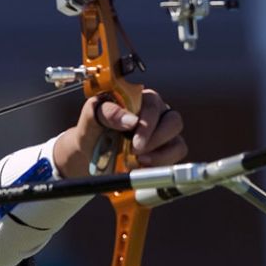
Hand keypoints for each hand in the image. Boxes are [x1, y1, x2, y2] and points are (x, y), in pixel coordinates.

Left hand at [54, 88, 186, 177]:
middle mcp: (156, 114)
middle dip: (155, 139)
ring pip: (177, 142)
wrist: (88, 155)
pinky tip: (143, 167)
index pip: (153, 104)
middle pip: (173, 121)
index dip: (146, 123)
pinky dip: (162, 164)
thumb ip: (107, 112)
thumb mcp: (91, 118)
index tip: (134, 141)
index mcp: (140, 99)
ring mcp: (163, 134)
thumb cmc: (92, 132)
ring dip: (160, 155)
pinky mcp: (167, 151)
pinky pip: (175, 157)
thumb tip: (130, 120)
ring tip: (138, 162)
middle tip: (136, 151)